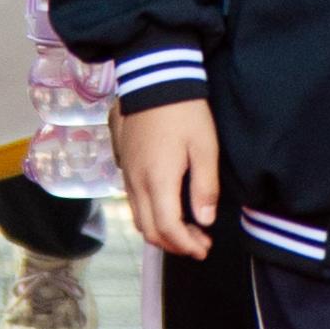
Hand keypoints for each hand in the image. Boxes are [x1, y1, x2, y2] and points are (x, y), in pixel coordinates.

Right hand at [118, 99, 219, 258]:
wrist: (154, 79)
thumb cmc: (184, 112)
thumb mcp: (205, 146)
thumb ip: (204, 186)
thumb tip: (204, 220)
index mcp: (158, 180)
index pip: (167, 228)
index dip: (186, 245)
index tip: (204, 248)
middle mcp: (137, 182)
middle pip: (149, 230)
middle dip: (174, 245)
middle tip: (199, 244)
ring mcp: (127, 174)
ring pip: (138, 219)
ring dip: (162, 232)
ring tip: (187, 230)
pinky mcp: (124, 166)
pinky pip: (133, 203)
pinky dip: (151, 216)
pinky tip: (169, 209)